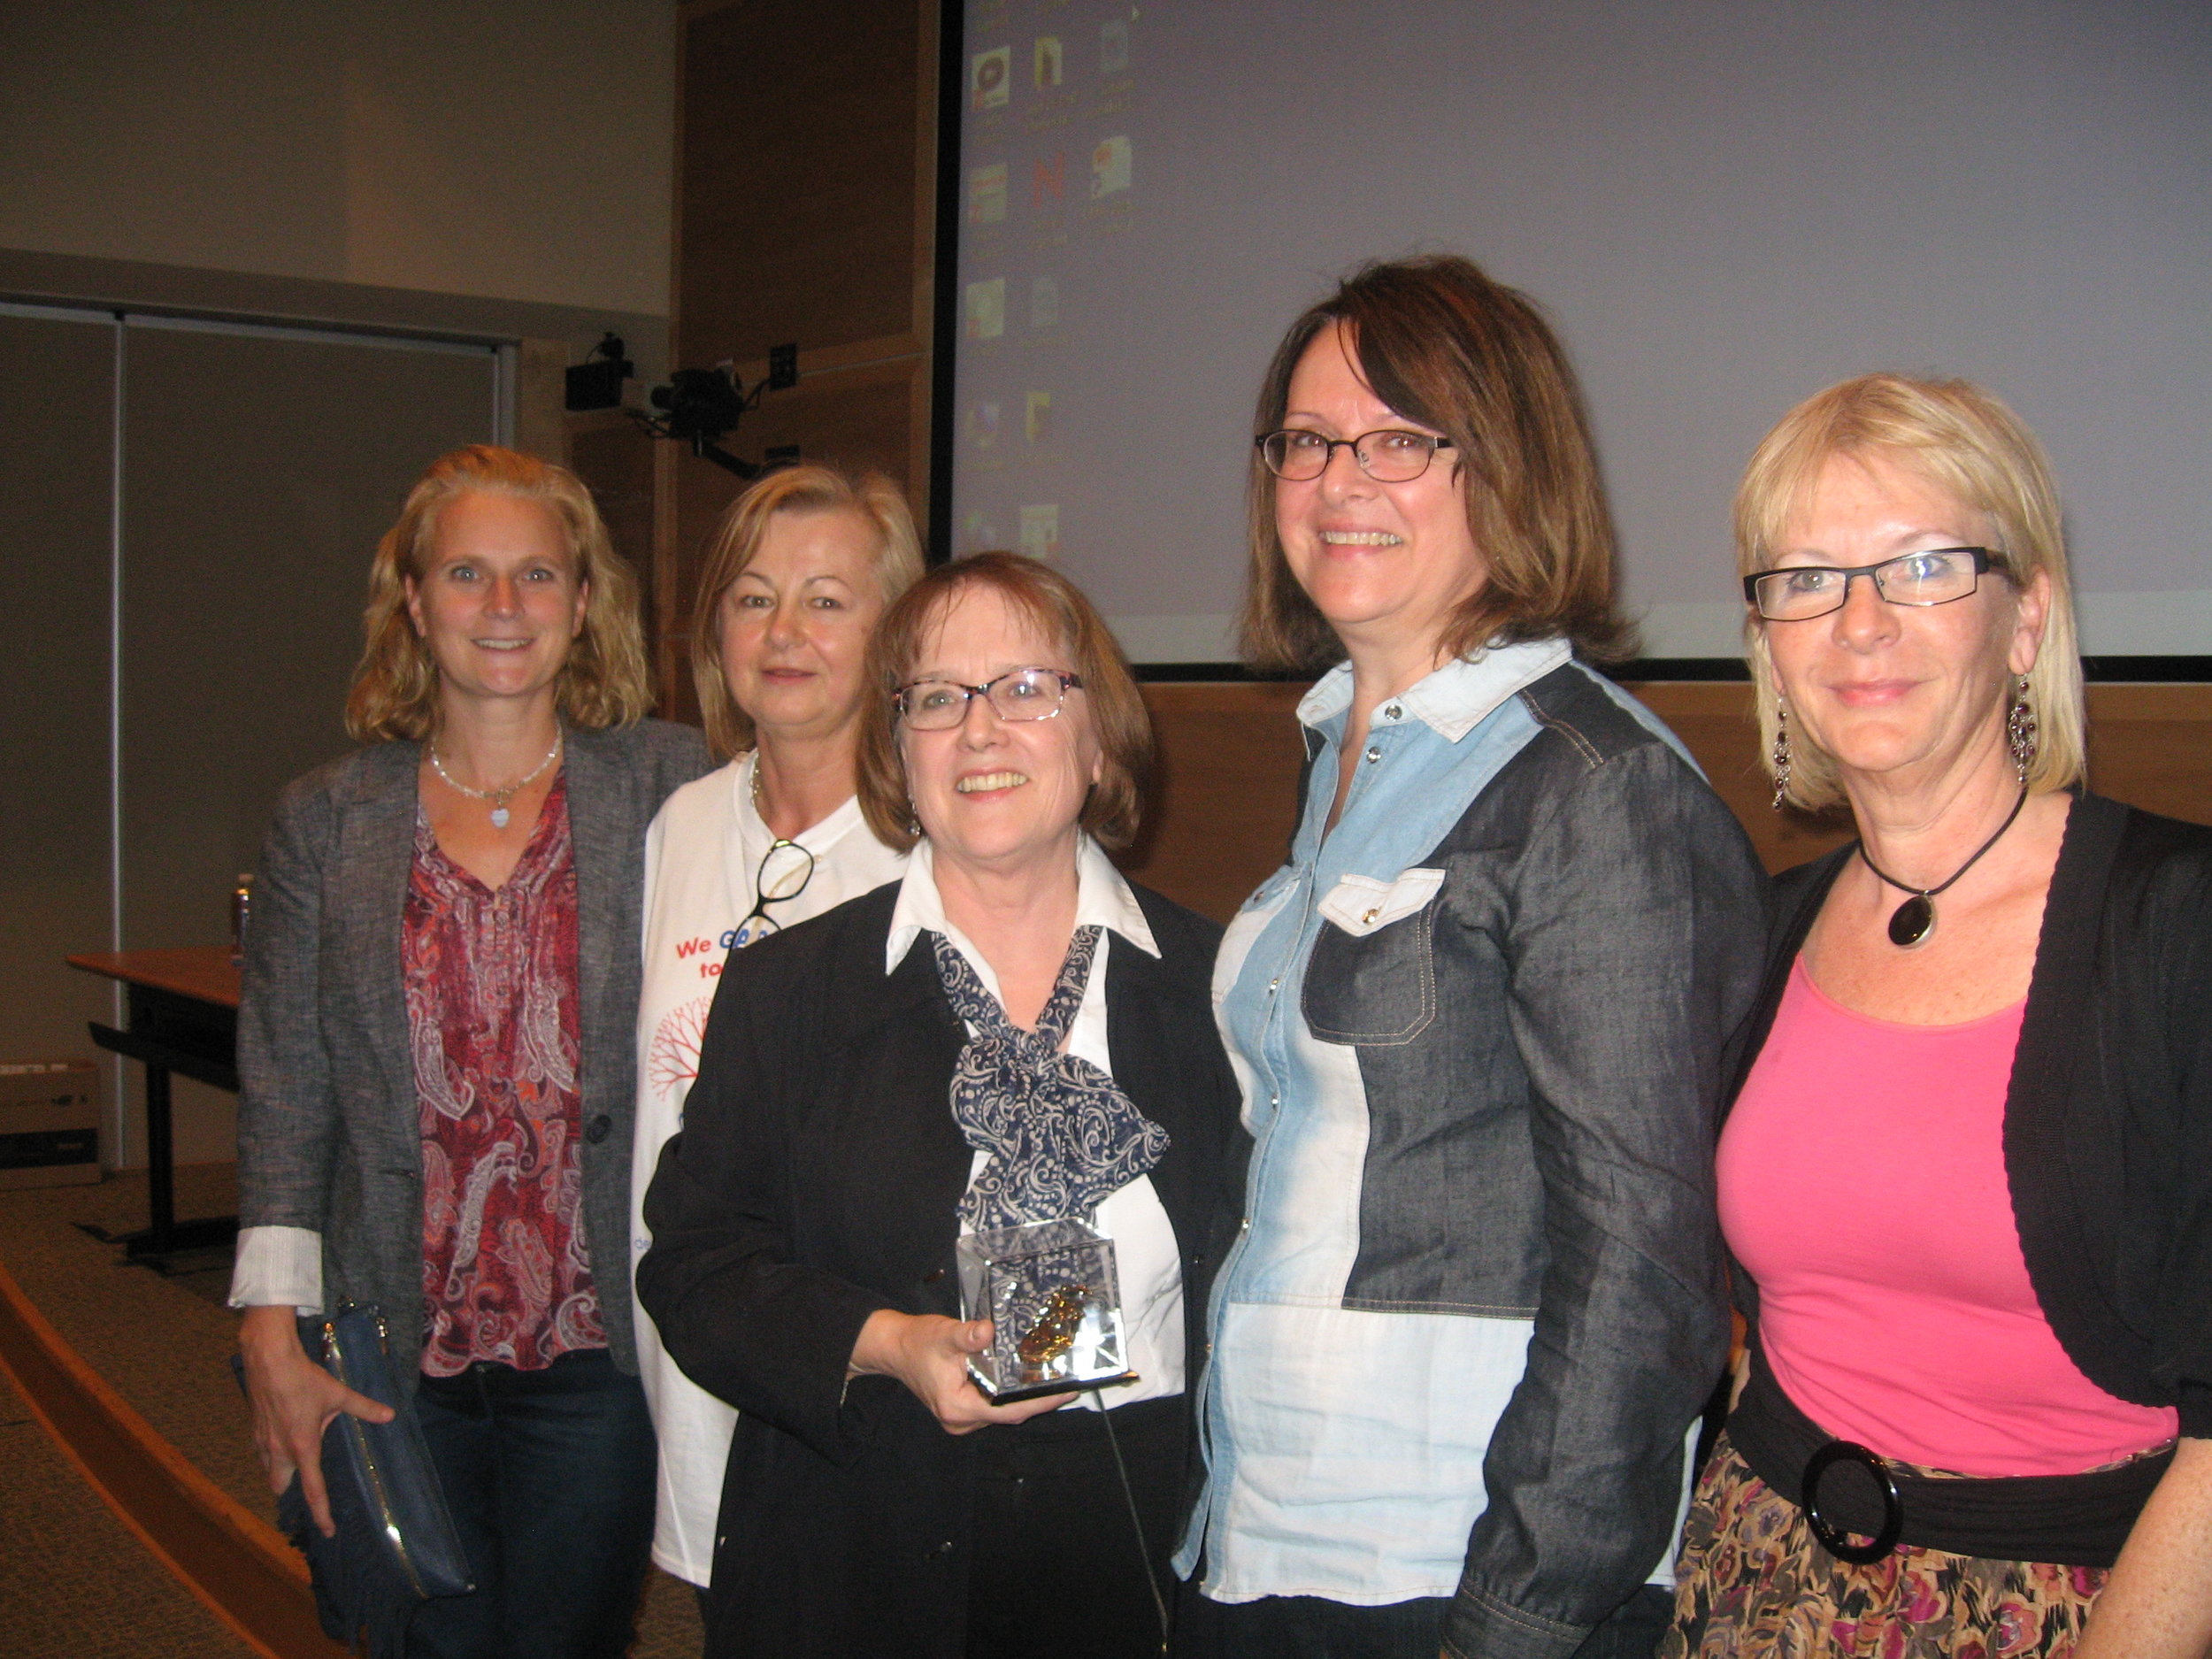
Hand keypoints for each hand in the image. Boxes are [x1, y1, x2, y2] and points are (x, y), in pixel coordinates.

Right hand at [237, 1305, 394, 1536]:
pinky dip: (270, 1455)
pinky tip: (281, 1442)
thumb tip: (389, 1415)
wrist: (268, 1361)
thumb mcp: (338, 1394)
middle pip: (281, 1487)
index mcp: (303, 1447)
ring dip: (280, 1473)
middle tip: (307, 1491)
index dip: (321, 1513)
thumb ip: (364, 1408)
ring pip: (269, 1471)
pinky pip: (261, 1453)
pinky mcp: (254, 1430)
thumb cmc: (303, 1379)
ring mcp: (262, 1442)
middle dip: (292, 1493)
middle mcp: (279, 1451)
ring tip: (296, 1467)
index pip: (313, 1490)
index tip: (327, 1530)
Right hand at [847, 1310, 1075, 1433]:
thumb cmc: (919, 1342)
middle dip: (1038, 1400)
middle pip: (1009, 1414)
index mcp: (958, 1407)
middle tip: (1068, 1381)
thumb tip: (989, 1331)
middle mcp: (961, 1420)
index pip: (1007, 1410)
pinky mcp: (963, 1409)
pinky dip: (1011, 1395)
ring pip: (1002, 1411)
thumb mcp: (944, 1334)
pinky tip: (1027, 1380)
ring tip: (1054, 1380)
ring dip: (1025, 1398)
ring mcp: (962, 1418)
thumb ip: (968, 1335)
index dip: (1039, 1402)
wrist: (895, 1348)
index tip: (1066, 1392)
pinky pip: (994, 1406)